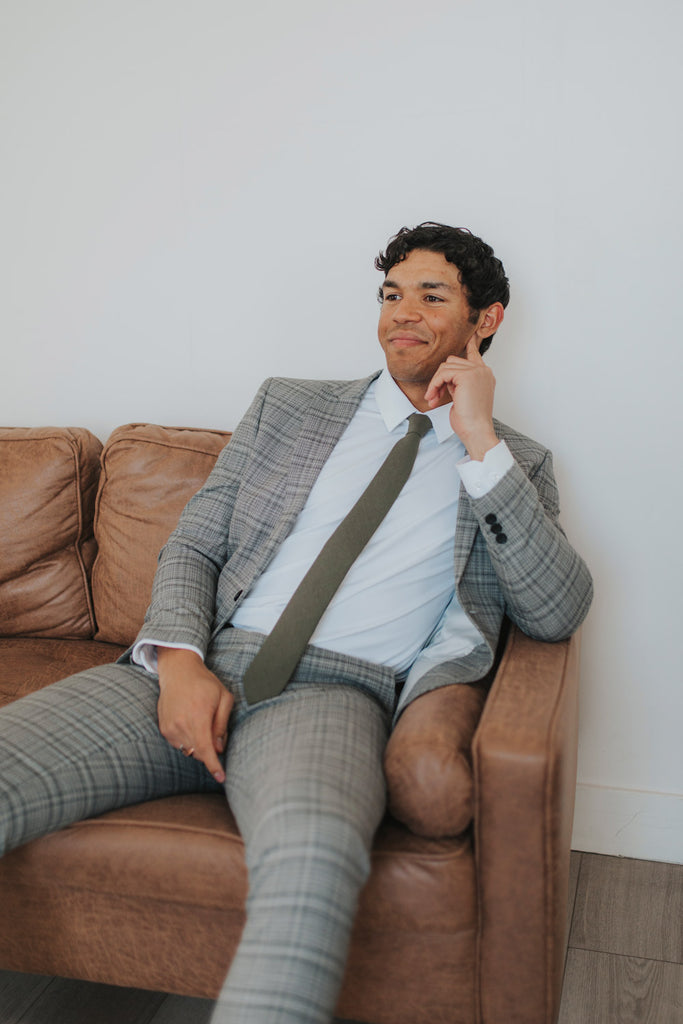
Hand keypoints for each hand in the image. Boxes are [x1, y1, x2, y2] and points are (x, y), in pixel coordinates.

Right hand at [156, 648, 232, 782]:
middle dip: (210, 748)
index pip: (205, 750)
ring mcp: (170, 728)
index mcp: (198, 717)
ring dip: (198, 744)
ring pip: (189, 750)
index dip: (214, 766)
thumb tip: (219, 748)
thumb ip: (222, 724)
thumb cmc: (205, 683)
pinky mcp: (164, 728)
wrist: (178, 671)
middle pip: (199, 752)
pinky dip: (188, 739)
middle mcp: (181, 725)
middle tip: (215, 728)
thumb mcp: (223, 698)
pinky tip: (190, 721)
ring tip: (201, 720)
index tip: (221, 778)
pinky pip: (179, 743)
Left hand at [424, 336, 498, 459]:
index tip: (469, 337)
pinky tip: (434, 396)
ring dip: (436, 383)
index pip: (475, 355)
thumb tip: (446, 376)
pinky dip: (435, 384)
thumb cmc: (470, 420)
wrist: (476, 430)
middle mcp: (483, 371)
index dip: (470, 346)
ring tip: (434, 398)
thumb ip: (459, 383)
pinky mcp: (467, 375)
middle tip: (434, 396)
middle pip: (452, 361)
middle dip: (440, 378)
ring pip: (446, 366)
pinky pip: (443, 373)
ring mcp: (476, 371)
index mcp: (484, 375)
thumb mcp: (464, 397)